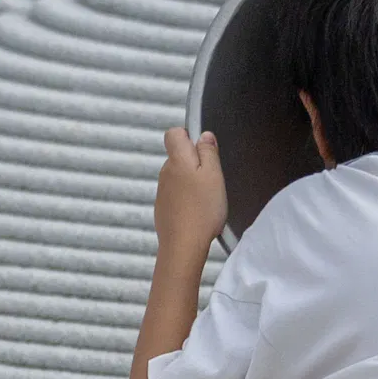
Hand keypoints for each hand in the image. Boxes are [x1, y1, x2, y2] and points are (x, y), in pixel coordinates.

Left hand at [156, 125, 227, 251]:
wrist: (183, 245)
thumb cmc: (201, 211)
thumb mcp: (214, 175)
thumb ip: (208, 152)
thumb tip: (204, 136)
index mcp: (177, 160)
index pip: (173, 133)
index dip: (189, 135)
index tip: (204, 149)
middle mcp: (165, 173)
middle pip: (179, 156)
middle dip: (195, 162)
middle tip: (212, 178)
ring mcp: (162, 191)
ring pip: (179, 176)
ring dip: (192, 182)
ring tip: (207, 198)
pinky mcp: (163, 207)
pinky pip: (177, 195)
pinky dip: (188, 198)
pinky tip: (199, 211)